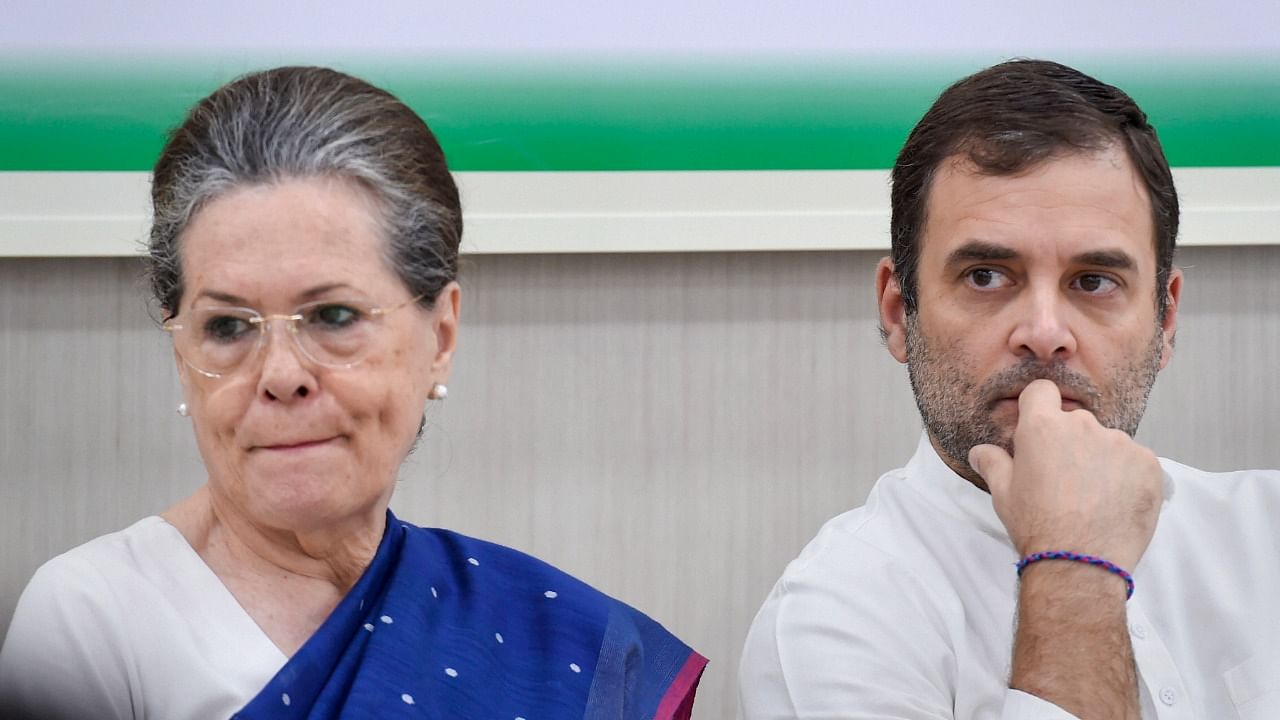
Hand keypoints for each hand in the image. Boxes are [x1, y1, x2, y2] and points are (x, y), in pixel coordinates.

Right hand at [968, 379, 1162, 571]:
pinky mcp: (1149, 464)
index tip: (1040, 429)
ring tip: (1094, 497)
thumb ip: (992, 463)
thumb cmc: (1036, 526)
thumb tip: (980, 452)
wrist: (1081, 563)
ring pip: (1108, 442)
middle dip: (1071, 442)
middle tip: (1065, 479)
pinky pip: (1136, 461)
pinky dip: (1128, 476)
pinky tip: (1116, 503)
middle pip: (1076, 421)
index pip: (1041, 391)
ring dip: (1101, 460)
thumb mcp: (1002, 494)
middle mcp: (1083, 425)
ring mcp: (1120, 443)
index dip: (1039, 407)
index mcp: (1042, 427)